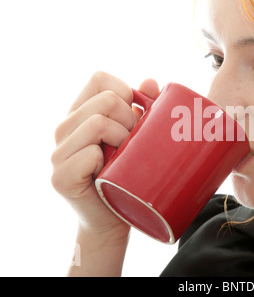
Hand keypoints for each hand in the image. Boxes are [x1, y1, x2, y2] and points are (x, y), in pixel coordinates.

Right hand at [51, 71, 159, 237]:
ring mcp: (59, 153)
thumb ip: (141, 108)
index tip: (134, 116)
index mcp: (80, 113)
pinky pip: (90, 154)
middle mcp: (65, 128)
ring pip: (98, 123)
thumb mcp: (135, 136)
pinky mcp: (61, 177)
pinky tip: (107, 171)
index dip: (124, 92)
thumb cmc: (126, 174)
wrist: (113, 218)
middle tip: (132, 143)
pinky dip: (106, 161)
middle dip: (131, 120)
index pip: (100, 78)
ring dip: (122, 139)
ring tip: (123, 157)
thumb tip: (151, 82)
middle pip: (106, 99)